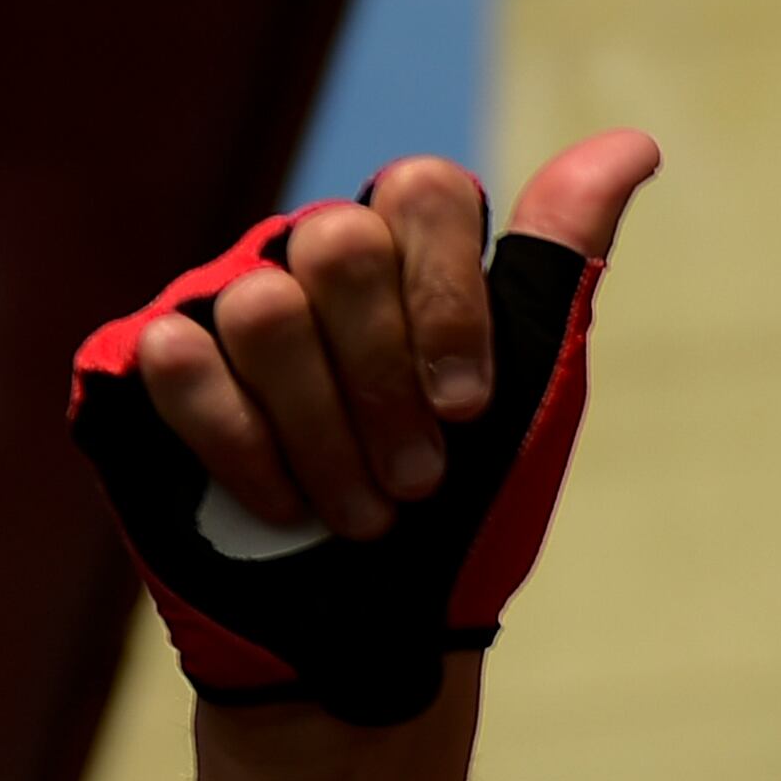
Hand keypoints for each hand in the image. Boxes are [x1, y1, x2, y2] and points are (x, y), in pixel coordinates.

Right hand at [70, 132, 659, 725]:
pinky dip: (245, 446)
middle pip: (340, 244)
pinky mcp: (146, 362)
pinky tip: (278, 505)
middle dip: (387, 382)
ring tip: (361, 513)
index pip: (424, 191)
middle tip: (417, 480)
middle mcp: (307, 260)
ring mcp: (221, 303)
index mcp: (407, 256)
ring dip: (327, 436)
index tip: (470, 410)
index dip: (448, 302)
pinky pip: (181, 357)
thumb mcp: (536, 392)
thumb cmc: (464, 516)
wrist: (378, 634)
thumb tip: (634, 146)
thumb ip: (562, 264)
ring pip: (265, 309)